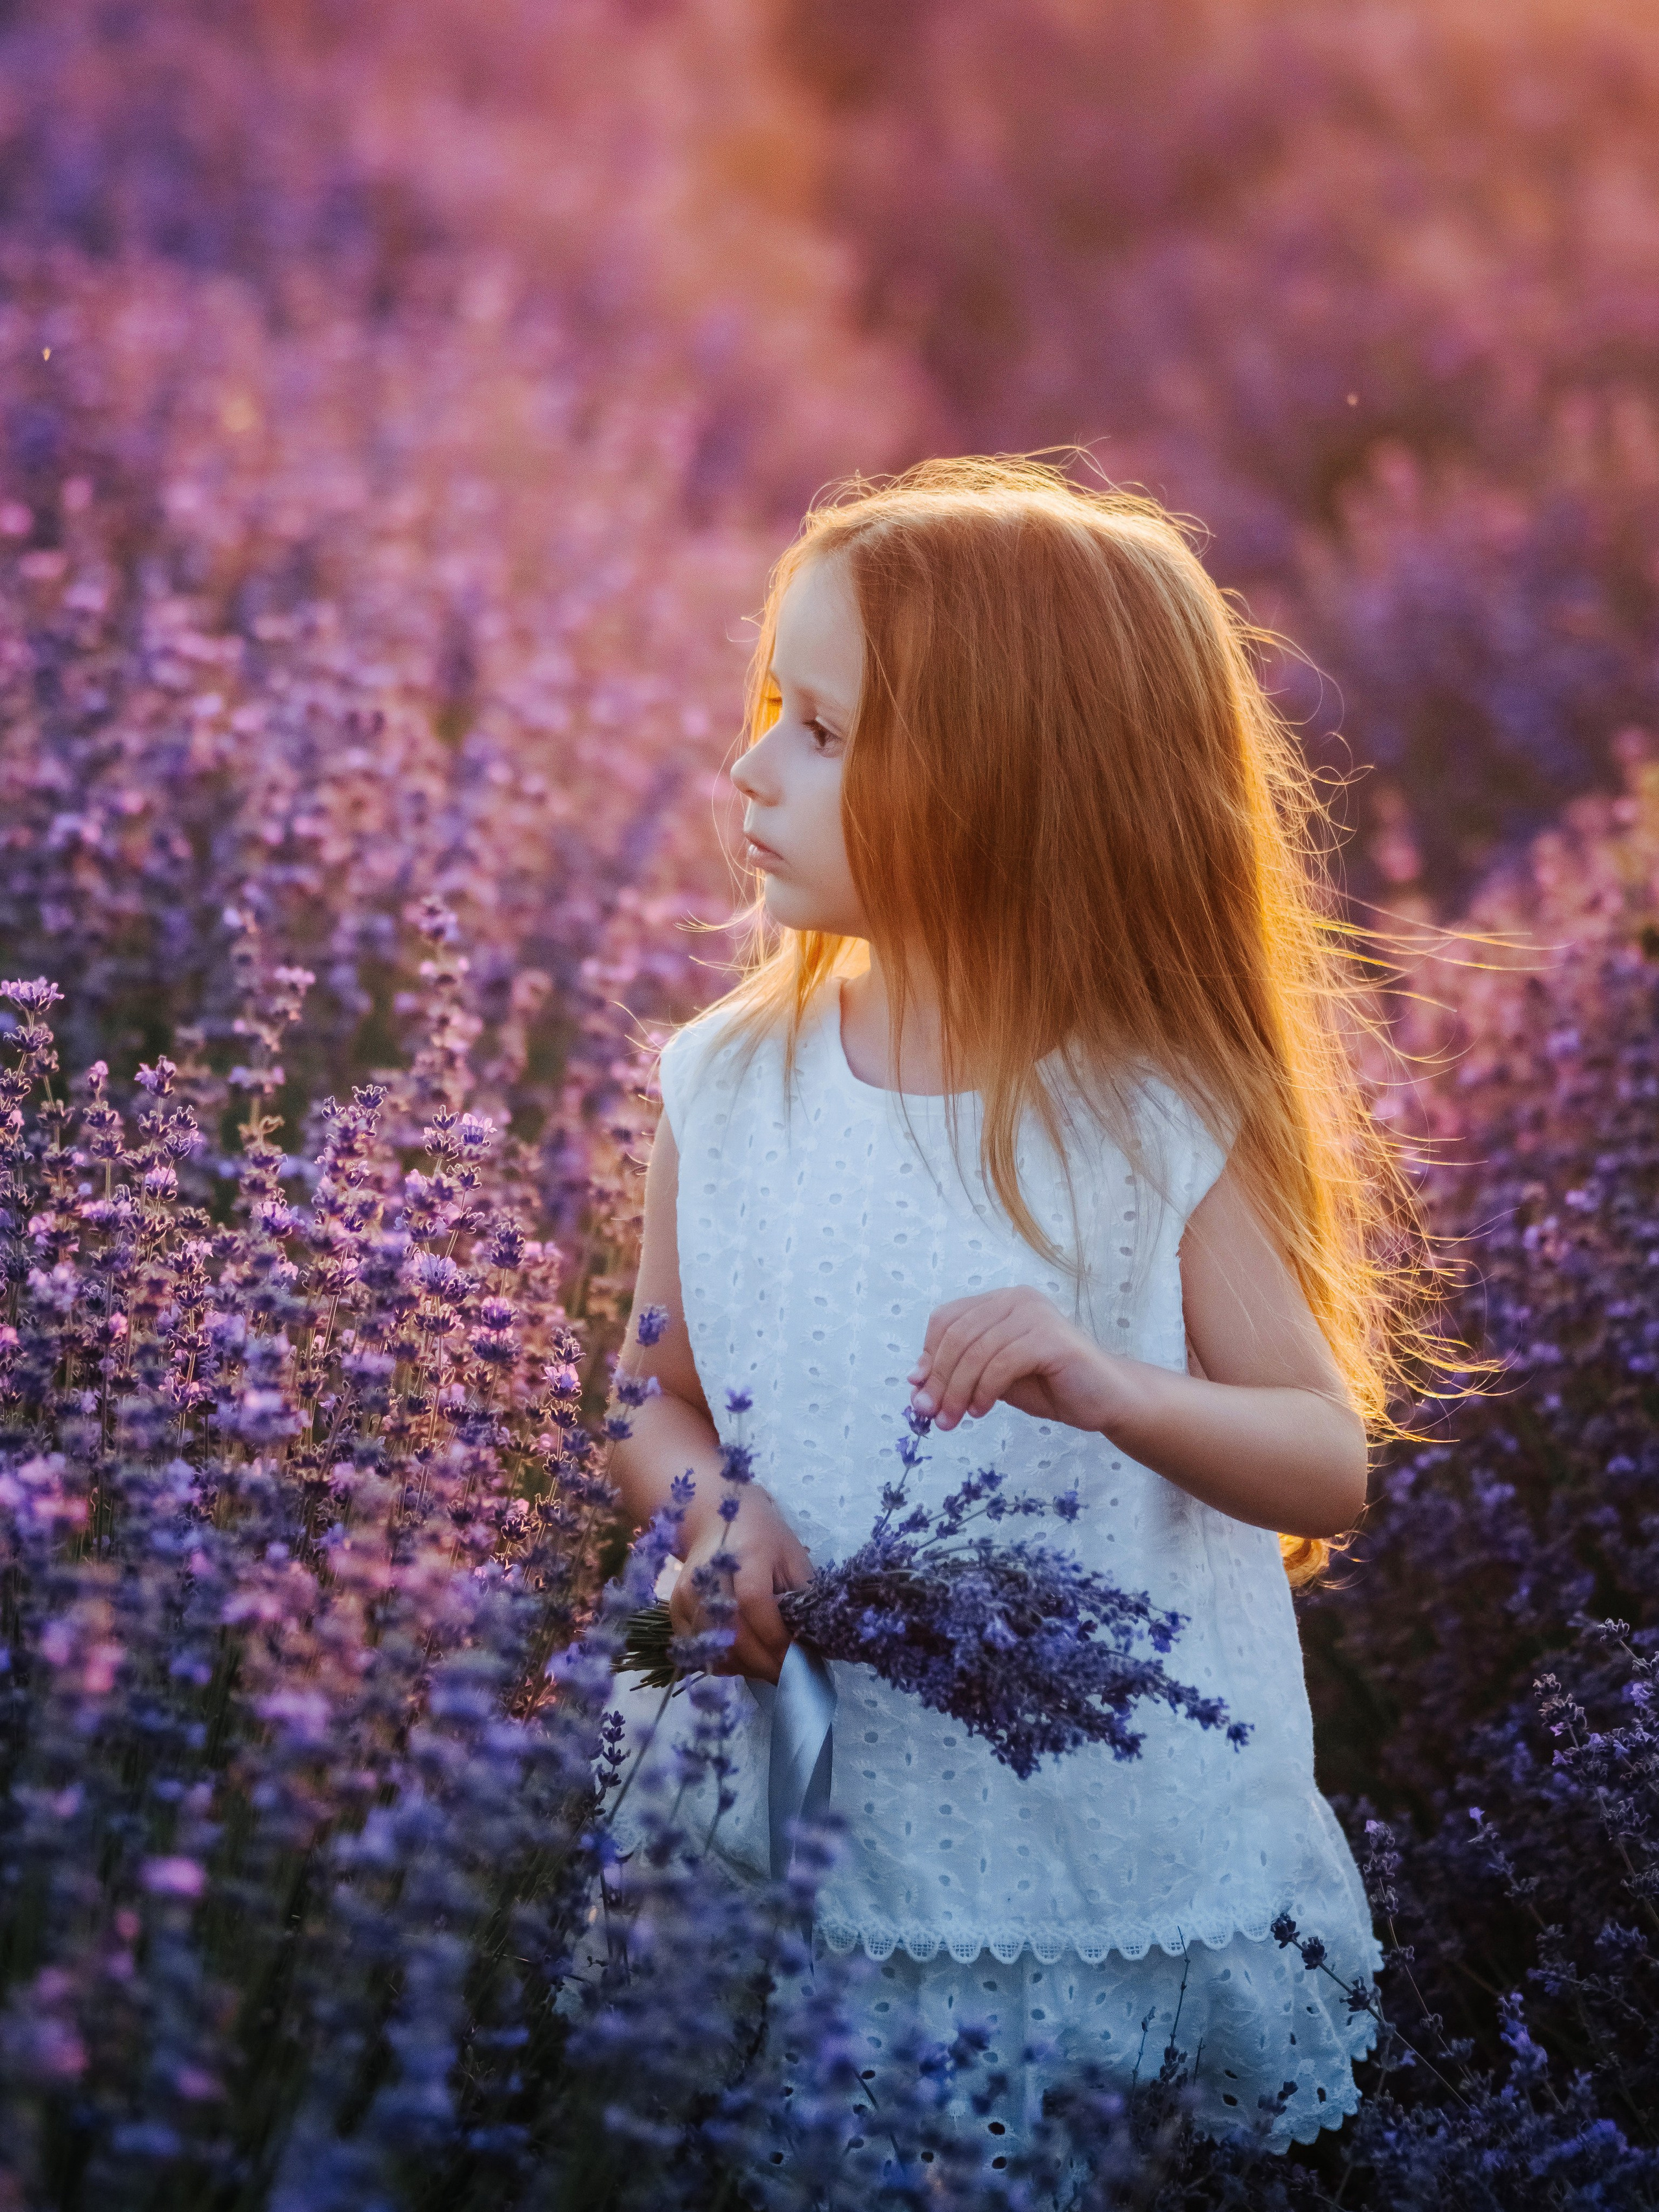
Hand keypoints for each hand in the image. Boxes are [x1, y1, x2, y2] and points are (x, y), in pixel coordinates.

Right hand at [669, 1484, 813, 1684]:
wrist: (714, 1518)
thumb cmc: (763, 1536)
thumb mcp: (792, 1555)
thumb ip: (801, 1596)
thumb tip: (810, 1643)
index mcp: (745, 1555)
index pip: (755, 1604)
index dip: (777, 1639)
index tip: (800, 1661)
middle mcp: (709, 1577)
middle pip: (734, 1633)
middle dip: (765, 1663)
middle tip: (790, 1679)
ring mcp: (687, 1595)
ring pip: (716, 1648)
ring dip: (746, 1668)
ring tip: (769, 1670)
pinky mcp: (675, 1610)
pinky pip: (699, 1650)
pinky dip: (724, 1663)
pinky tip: (744, 1660)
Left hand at [907, 1285, 1122, 1435]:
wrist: (1106, 1400)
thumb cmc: (1049, 1386)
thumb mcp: (993, 1378)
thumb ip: (960, 1372)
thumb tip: (914, 1382)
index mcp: (1000, 1302)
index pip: (946, 1319)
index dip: (928, 1356)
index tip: (919, 1394)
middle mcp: (1016, 1299)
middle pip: (957, 1335)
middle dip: (938, 1380)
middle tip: (930, 1416)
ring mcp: (1035, 1314)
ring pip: (976, 1351)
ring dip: (957, 1391)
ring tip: (951, 1421)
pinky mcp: (1050, 1338)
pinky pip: (1001, 1363)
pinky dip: (984, 1390)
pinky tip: (981, 1411)